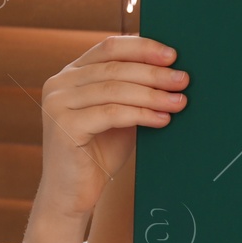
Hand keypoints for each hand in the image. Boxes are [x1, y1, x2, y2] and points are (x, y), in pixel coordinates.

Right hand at [33, 35, 188, 224]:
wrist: (73, 194)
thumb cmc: (101, 152)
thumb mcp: (120, 114)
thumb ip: (134, 91)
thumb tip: (173, 71)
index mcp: (72, 73)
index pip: (110, 48)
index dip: (142, 48)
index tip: (172, 55)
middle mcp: (60, 83)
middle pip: (115, 68)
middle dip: (154, 73)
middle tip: (183, 79)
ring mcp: (57, 104)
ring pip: (114, 90)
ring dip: (152, 94)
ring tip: (179, 101)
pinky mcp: (64, 127)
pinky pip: (111, 113)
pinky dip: (141, 114)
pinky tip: (162, 119)